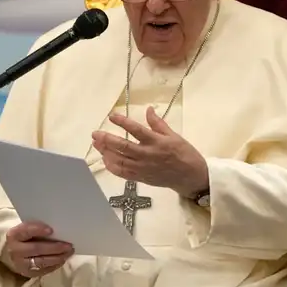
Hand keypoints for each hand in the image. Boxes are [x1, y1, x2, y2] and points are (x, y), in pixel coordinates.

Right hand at [2, 220, 73, 277]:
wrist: (14, 252)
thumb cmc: (25, 237)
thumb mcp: (26, 229)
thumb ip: (37, 228)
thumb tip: (57, 228)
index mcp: (14, 235)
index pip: (25, 231)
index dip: (38, 230)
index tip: (51, 230)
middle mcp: (15, 250)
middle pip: (36, 249)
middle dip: (54, 247)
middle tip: (69, 245)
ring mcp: (20, 264)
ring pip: (41, 261)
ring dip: (58, 257)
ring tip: (69, 253)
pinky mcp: (27, 273)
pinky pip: (43, 270)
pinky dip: (55, 265)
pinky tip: (63, 259)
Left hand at [91, 106, 208, 197]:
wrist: (191, 177)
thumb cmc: (184, 154)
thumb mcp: (173, 135)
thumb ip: (157, 123)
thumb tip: (148, 109)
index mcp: (157, 142)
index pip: (136, 130)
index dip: (123, 122)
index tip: (112, 116)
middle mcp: (147, 155)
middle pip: (123, 147)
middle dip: (107, 140)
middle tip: (95, 133)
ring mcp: (143, 168)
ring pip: (120, 161)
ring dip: (106, 152)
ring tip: (97, 144)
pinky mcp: (141, 178)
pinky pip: (123, 173)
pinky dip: (112, 166)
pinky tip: (105, 159)